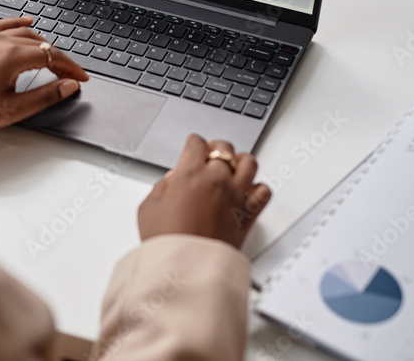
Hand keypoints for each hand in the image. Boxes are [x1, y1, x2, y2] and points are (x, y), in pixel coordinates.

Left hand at [0, 16, 88, 131]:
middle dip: (60, 59)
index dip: (71, 68)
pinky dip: (19, 23)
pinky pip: (5, 25)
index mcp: (13, 57)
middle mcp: (3, 43)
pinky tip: (28, 22)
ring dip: (44, 44)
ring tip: (55, 58)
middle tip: (70, 75)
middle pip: (42, 44)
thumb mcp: (14, 109)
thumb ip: (45, 95)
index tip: (80, 78)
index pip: (52, 57)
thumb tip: (68, 86)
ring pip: (26, 34)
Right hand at [137, 134, 270, 248]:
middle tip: (209, 155)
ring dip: (240, 161)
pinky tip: (247, 191)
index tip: (191, 146)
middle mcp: (216, 180)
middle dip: (215, 148)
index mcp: (190, 174)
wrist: (186, 271)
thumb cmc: (167, 243)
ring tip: (232, 167)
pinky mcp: (248, 215)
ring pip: (249, 162)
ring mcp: (236, 196)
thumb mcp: (149, 208)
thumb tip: (172, 181)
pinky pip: (263, 191)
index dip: (192, 143)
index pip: (197, 143)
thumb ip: (161, 187)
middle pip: (224, 148)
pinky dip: (257, 188)